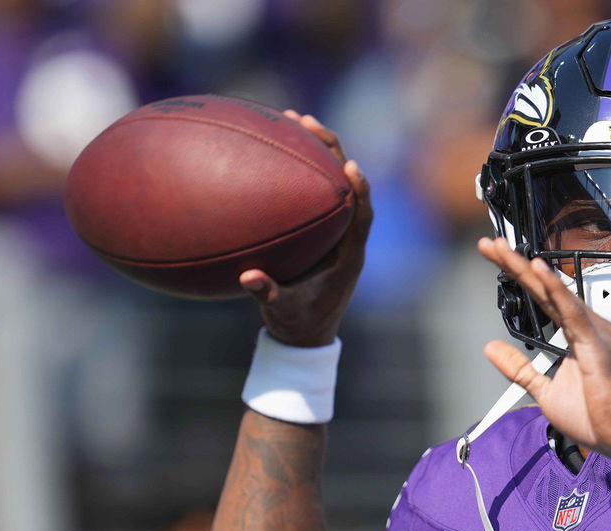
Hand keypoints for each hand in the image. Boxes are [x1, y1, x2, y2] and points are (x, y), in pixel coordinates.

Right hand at [239, 111, 371, 346]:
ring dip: (316, 151)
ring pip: (330, 181)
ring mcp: (333, 229)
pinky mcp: (319, 227)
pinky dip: (297, 169)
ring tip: (292, 118)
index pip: (362, 216)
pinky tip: (272, 147)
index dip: (360, 191)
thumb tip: (249, 277)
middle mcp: (346, 236)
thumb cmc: (298, 321)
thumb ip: (268, 294)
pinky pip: (311, 191)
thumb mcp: (282, 311)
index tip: (352, 166)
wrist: (305, 332)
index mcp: (349, 256)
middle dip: (332, 150)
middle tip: (307, 121)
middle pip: (347, 184)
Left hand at [478, 237, 610, 461]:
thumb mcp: (545, 392)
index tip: (494, 257)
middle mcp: (587, 328)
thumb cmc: (597, 417)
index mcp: (577, 336)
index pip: (543, 299)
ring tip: (502, 250)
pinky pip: (574, 314)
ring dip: (528, 271)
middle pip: (546, 289)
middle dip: (515, 264)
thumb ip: (519, 369)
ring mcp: (595, 334)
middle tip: (488, 244)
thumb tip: (490, 347)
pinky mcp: (599, 347)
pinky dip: (556, 291)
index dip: (519, 276)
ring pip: (557, 294)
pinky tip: (539, 272)